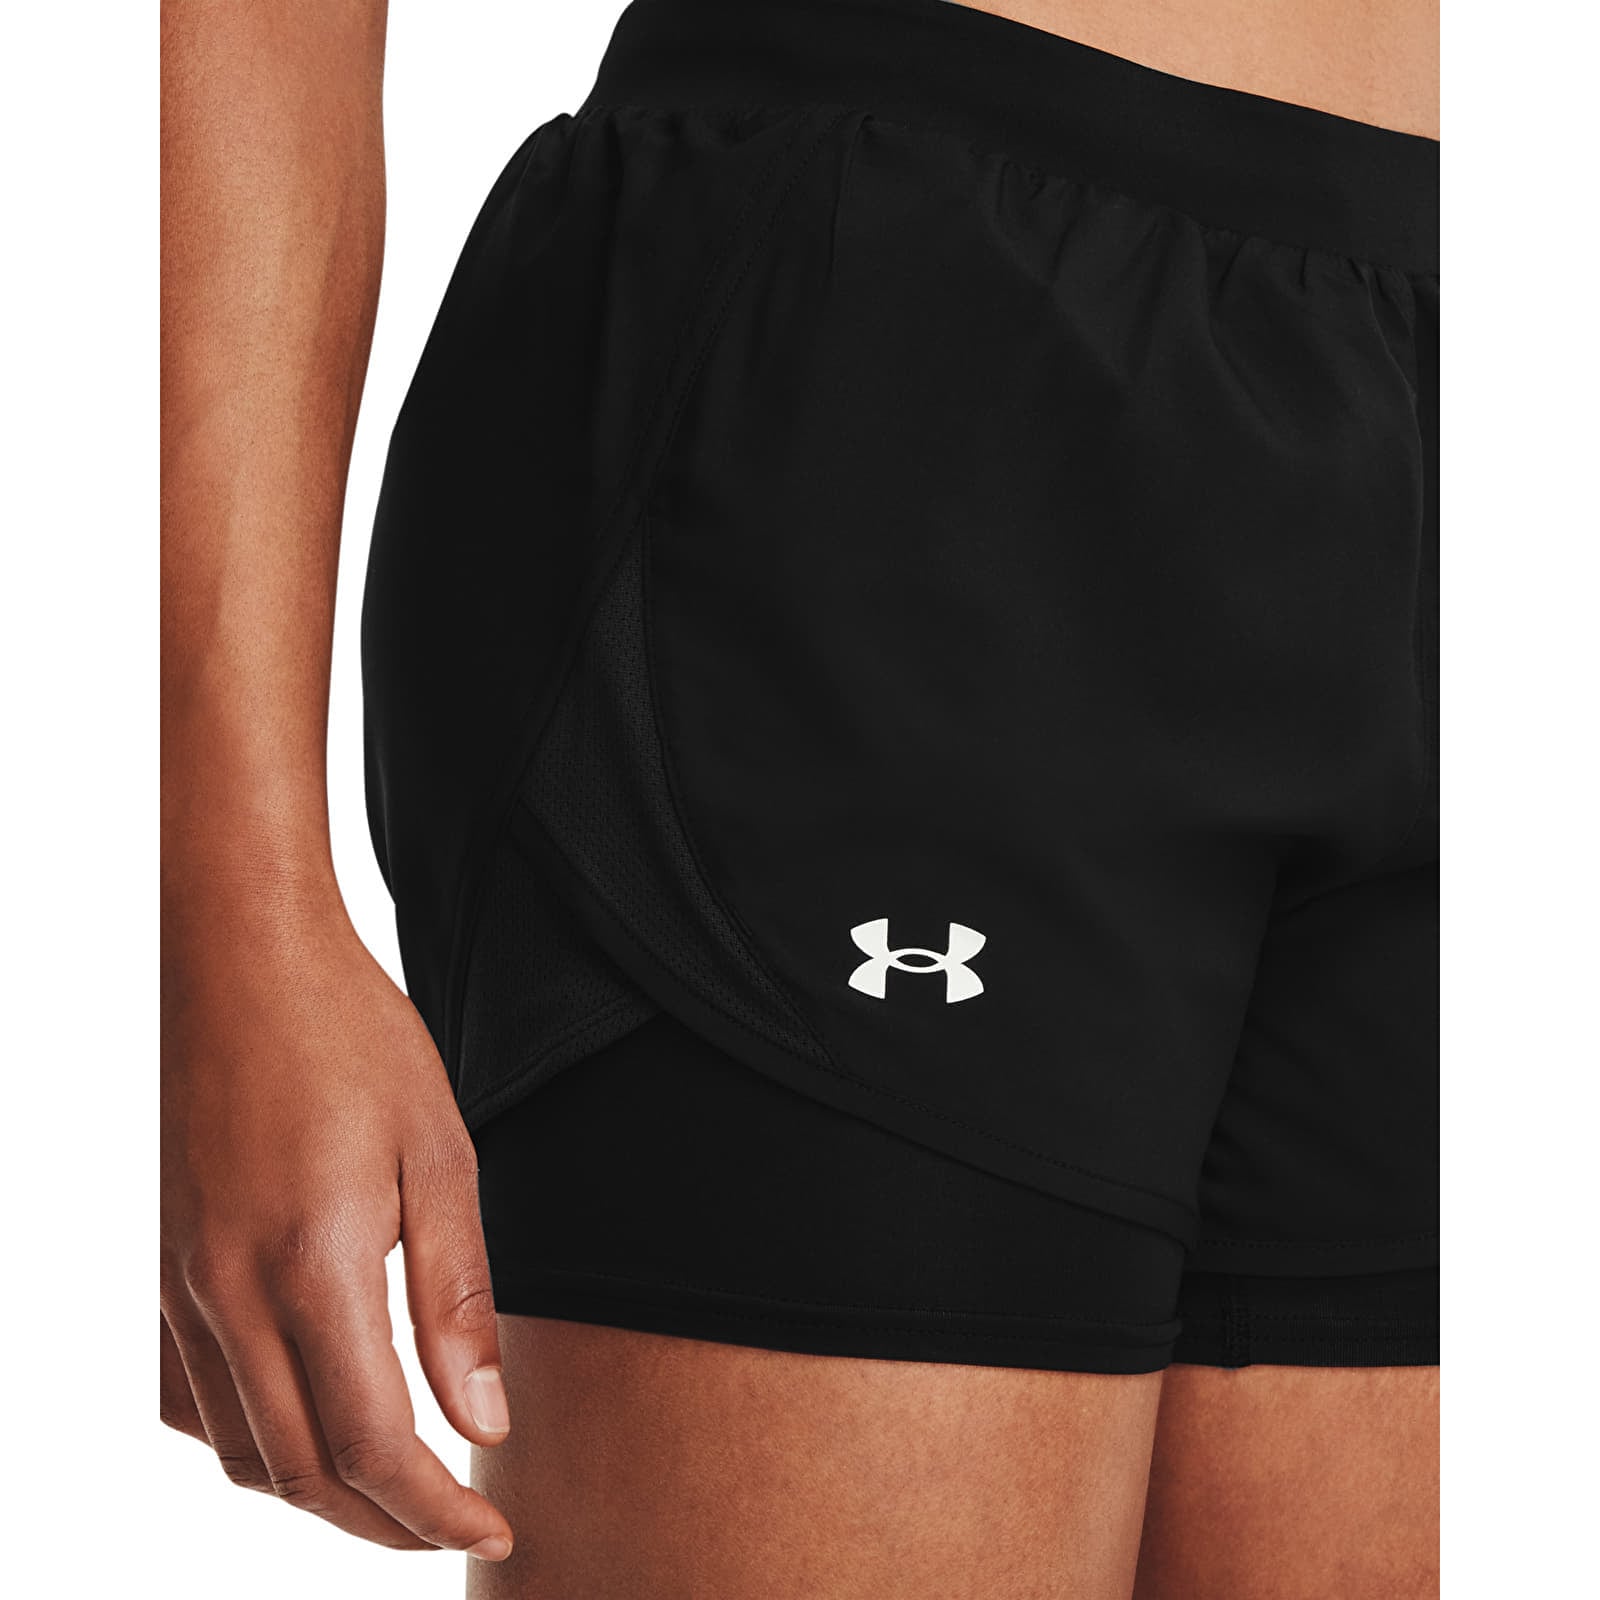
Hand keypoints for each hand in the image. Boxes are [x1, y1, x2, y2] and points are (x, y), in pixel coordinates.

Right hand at [161, 878, 513, 1560]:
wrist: (242, 961)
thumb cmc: (355, 1039)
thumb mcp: (441, 1154)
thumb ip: (457, 1297)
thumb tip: (482, 1420)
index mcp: (313, 1264)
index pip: (372, 1446)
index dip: (435, 1513)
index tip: (493, 1533)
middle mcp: (228, 1293)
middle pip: (300, 1473)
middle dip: (385, 1524)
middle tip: (458, 1527)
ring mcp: (181, 1285)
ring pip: (238, 1451)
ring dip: (318, 1496)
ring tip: (397, 1490)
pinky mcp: (163, 1267)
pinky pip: (192, 1400)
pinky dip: (252, 1444)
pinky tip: (305, 1422)